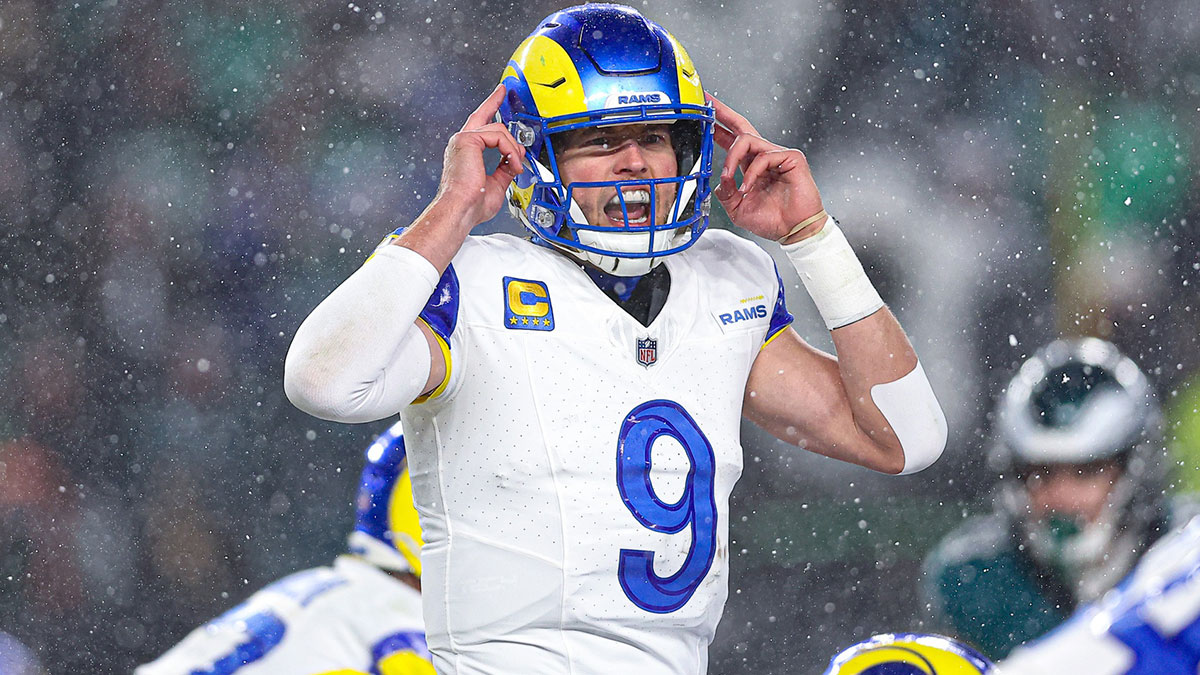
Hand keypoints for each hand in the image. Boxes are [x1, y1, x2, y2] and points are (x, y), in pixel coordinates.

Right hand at [433, 84, 526, 230]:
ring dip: (514, 150)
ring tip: (516, 167)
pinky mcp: (468, 140)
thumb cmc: (471, 204)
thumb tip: (516, 158)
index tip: (497, 97)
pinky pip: (499, 137)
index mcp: (466, 152)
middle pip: (482, 115)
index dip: (489, 109)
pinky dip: (511, 151)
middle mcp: (462, 143)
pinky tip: (513, 164)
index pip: (479, 126)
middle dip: (494, 101)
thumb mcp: (496, 184)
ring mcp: (463, 139)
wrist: (461, 210)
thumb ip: (505, 168)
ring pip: (499, 131)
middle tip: (504, 90)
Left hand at [709, 94, 825, 242]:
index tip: (705, 114)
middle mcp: (764, 157)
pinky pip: (763, 157)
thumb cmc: (773, 220)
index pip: (732, 140)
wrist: (794, 231)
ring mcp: (778, 155)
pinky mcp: (791, 158)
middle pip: (742, 127)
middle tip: (709, 102)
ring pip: (748, 140)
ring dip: (732, 158)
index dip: (718, 127)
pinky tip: (749, 187)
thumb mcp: (737, 208)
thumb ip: (725, 192)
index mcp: (751, 166)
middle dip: (723, 113)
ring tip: (729, 177)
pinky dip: (751, 173)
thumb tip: (720, 178)